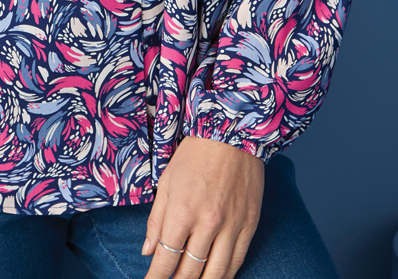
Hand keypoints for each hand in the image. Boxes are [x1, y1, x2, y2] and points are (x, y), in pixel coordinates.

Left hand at [141, 135, 263, 278]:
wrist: (232, 133)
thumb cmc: (194, 155)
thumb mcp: (167, 182)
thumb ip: (156, 220)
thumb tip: (148, 252)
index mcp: (182, 211)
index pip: (165, 259)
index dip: (155, 278)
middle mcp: (207, 223)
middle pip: (189, 271)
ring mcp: (231, 226)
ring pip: (215, 274)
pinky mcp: (249, 225)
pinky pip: (237, 261)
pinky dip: (225, 276)